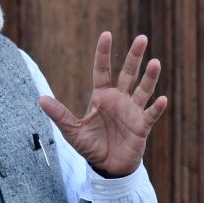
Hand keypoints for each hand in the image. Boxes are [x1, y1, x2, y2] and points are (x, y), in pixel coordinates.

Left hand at [39, 32, 167, 176]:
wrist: (108, 168)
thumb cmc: (91, 146)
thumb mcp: (72, 131)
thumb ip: (60, 115)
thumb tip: (41, 99)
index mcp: (102, 97)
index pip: (102, 70)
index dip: (103, 53)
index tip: (106, 34)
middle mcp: (119, 100)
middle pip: (128, 73)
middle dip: (134, 56)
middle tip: (142, 38)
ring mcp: (132, 111)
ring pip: (143, 90)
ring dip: (149, 77)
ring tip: (155, 62)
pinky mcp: (142, 127)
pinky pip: (150, 115)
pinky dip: (156, 108)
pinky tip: (162, 99)